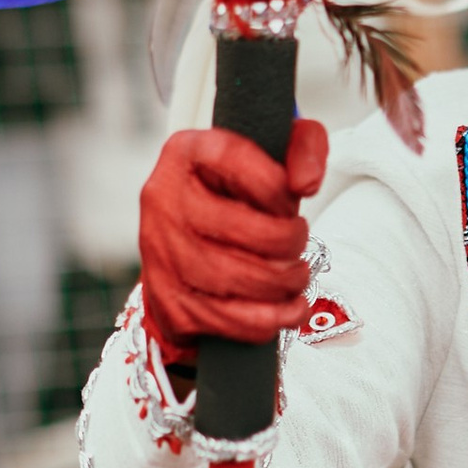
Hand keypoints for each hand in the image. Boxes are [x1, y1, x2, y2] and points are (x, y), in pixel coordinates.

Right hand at [139, 120, 331, 366]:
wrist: (190, 232)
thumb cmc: (239, 188)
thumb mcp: (273, 149)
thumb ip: (304, 146)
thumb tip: (306, 183)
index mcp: (187, 153)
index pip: (241, 164)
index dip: (281, 191)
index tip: (290, 204)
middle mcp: (164, 199)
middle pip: (249, 232)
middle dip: (291, 245)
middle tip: (299, 246)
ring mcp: (162, 253)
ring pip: (241, 281)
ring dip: (286, 284)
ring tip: (296, 275)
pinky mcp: (168, 298)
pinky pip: (229, 320)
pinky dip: (270, 320)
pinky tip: (288, 307)